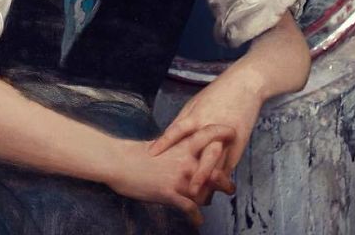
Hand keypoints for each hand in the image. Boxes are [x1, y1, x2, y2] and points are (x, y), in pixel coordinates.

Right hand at [107, 123, 235, 226]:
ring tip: (215, 208)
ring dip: (214, 198)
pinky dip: (195, 216)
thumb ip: (180, 146)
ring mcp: (178, 175)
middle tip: (231, 187)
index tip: (233, 134)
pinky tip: (198, 222)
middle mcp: (185, 158)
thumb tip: (191, 148)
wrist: (121, 162)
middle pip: (215, 164)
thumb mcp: (164, 144)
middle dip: (225, 177)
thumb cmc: (140, 153)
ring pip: (206, 188)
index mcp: (183, 144)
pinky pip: (189, 207)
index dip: (223, 133)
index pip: (209, 134)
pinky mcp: (170, 192)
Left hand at [148, 67, 264, 196]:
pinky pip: (227, 165)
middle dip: (198, 173)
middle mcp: (213, 129)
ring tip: (201, 197)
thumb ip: (182, 123)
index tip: (152, 153)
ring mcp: (227, 139)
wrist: (245, 85)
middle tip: (188, 190)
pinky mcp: (238, 145)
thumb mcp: (195, 104)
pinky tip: (212, 191)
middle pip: (206, 154)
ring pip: (219, 164)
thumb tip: (165, 140)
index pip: (179, 129)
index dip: (165, 141)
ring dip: (210, 182)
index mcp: (199, 115)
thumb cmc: (217, 94)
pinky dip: (219, 179)